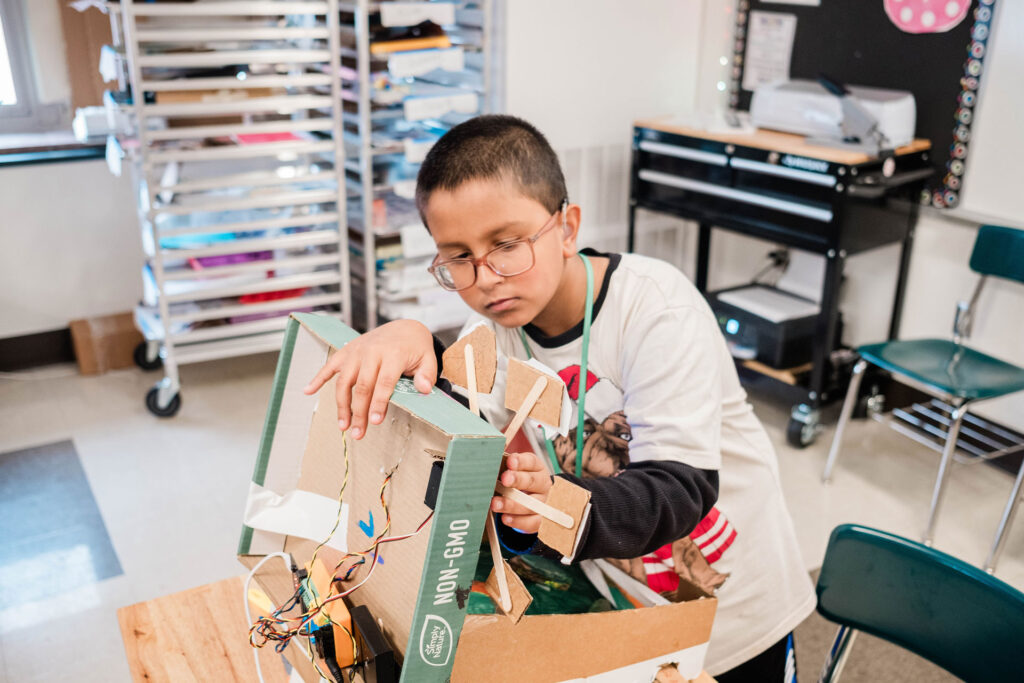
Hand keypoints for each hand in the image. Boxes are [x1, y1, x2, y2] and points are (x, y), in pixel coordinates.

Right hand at [303, 319, 434, 438]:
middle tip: (358, 433)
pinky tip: (307, 391)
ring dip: (341, 404)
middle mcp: (372, 351)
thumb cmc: (415, 348)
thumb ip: (427, 374)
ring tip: (343, 425)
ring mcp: (357, 351)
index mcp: (393, 354)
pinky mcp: (347, 351)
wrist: (404, 327)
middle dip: (359, 412)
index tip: (374, 421)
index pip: (384, 382)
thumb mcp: (428, 358)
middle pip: (362, 386)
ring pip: (344, 380)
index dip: (378, 403)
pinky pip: (330, 365)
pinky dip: (318, 377)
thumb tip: (425, 389)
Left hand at [491, 451, 552, 533]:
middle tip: (504, 479)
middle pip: (532, 481)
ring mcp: (542, 502)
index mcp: (536, 468)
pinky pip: (532, 522)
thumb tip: (487, 466)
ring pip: (531, 504)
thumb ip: (503, 467)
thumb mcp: (511, 471)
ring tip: (495, 504)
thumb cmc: (515, 481)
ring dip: (512, 505)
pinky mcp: (539, 519)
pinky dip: (518, 521)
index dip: (521, 462)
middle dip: (517, 480)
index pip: (531, 462)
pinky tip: (505, 518)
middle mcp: (542, 484)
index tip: (510, 462)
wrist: (526, 498)